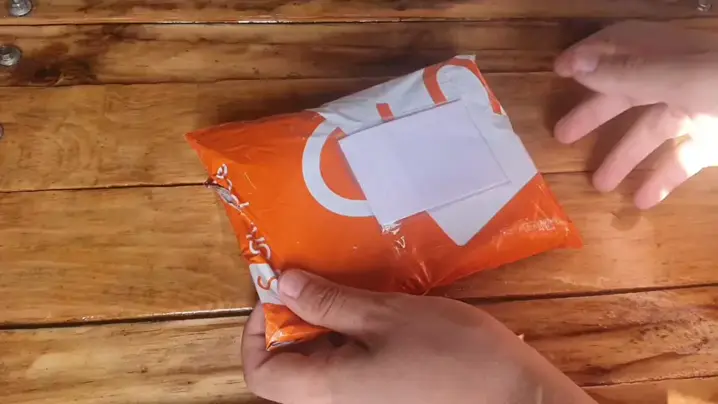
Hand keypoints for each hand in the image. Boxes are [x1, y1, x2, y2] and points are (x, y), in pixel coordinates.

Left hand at [242, 270, 594, 403]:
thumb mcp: (385, 315)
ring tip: (347, 289)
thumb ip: (327, 303)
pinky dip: (350, 337)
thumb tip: (281, 285)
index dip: (256, 331)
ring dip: (324, 325)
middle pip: (289, 368)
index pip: (260, 373)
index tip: (280, 291)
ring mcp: (363, 402)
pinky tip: (374, 311)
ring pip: (321, 365)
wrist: (516, 397)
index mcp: (325, 390)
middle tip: (316, 280)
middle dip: (294, 321)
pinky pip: (350, 367)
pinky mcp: (385, 395)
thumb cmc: (450, 353)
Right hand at [554, 21, 717, 208]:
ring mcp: (699, 112)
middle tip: (562, 136)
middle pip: (627, 93)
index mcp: (670, 55)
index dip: (589, 56)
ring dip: (624, 158)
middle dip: (595, 114)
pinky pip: (682, 160)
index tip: (558, 73)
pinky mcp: (713, 143)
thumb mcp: (684, 76)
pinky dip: (663, 181)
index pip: (621, 47)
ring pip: (652, 132)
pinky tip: (642, 201)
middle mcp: (679, 80)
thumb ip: (631, 72)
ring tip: (599, 184)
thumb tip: (578, 65)